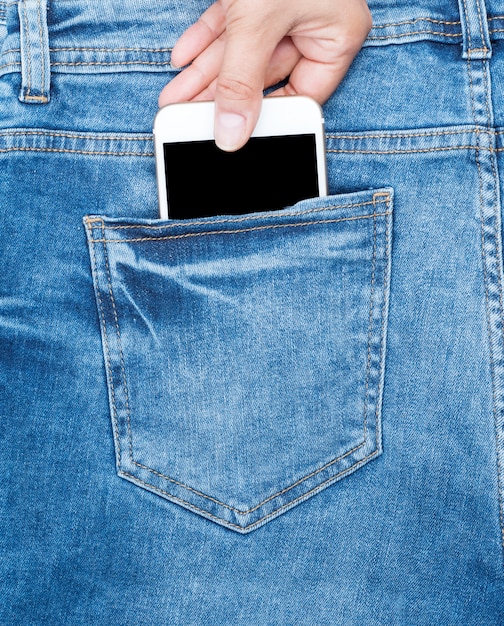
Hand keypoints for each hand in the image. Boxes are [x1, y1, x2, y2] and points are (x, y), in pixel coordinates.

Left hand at [159, 0, 371, 150]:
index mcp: (336, 37)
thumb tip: (232, 134)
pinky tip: (182, 59)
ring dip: (204, 74)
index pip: (301, 97)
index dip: (266, 118)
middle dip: (219, 96)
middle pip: (263, 78)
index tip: (232, 136)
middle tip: (186, 119)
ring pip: (242, 54)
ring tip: (173, 98)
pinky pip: (231, 26)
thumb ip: (243, 81)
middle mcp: (314, 26)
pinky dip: (205, 39)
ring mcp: (285, 8)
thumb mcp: (259, 21)